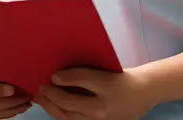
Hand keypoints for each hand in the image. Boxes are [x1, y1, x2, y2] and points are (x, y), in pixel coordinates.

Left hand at [34, 67, 157, 119]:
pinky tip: (54, 107)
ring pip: (69, 117)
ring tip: (41, 99)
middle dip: (51, 96)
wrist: (142, 93)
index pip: (80, 80)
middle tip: (40, 88)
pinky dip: (61, 115)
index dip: (63, 78)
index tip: (51, 75)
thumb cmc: (121, 76)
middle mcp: (102, 106)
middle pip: (70, 103)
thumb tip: (59, 75)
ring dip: (52, 107)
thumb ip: (83, 72)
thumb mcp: (105, 69)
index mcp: (106, 85)